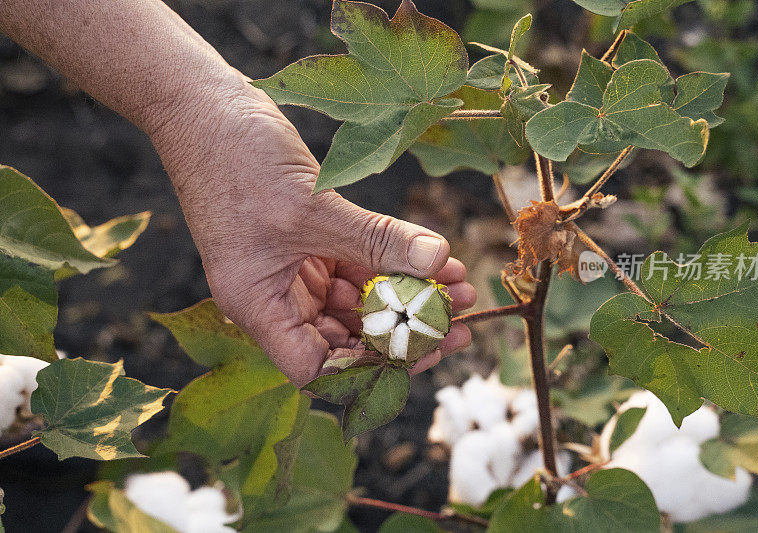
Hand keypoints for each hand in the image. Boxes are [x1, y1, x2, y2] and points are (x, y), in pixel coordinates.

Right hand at [151, 80, 474, 385]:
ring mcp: (293, 269)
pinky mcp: (308, 241)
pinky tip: (434, 258)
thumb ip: (376, 239)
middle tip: (458, 321)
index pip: (317, 369)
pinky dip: (392, 263)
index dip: (370, 370)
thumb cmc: (235, 162)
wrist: (204, 109)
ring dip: (405, 294)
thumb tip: (438, 261)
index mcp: (259, 308)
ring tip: (458, 285)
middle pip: (346, 337)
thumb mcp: (312, 208)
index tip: (425, 351)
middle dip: (402, 330)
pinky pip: (357, 264)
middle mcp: (276, 298)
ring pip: (358, 300)